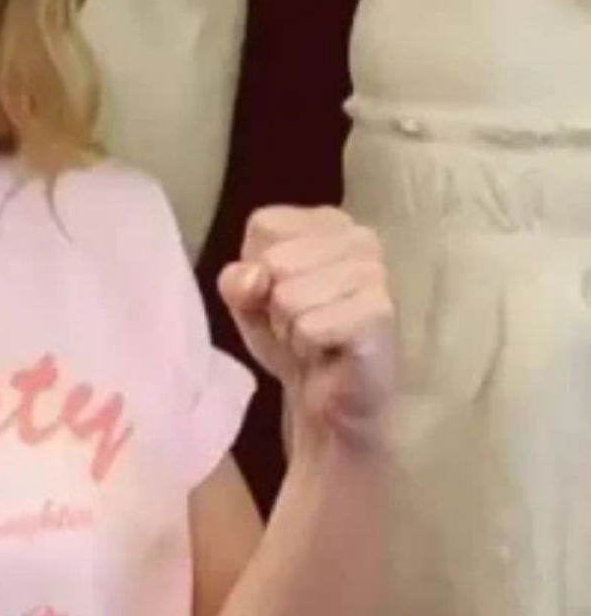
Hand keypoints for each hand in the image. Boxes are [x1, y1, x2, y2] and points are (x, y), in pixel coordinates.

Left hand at [218, 206, 394, 454]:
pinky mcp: (380, 314)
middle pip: (274, 260)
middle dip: (272, 302)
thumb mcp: (246, 299)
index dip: (255, 267)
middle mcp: (358, 236)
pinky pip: (309, 326)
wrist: (330, 394)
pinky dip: (306, 345)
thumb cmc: (290, 333)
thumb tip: (252, 278)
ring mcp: (374, 274)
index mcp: (326, 220)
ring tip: (312, 335)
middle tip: (298, 320)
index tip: (277, 292)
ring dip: (289, 327)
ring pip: (288, 295)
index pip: (264, 225)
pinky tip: (327, 350)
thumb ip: (235, 279)